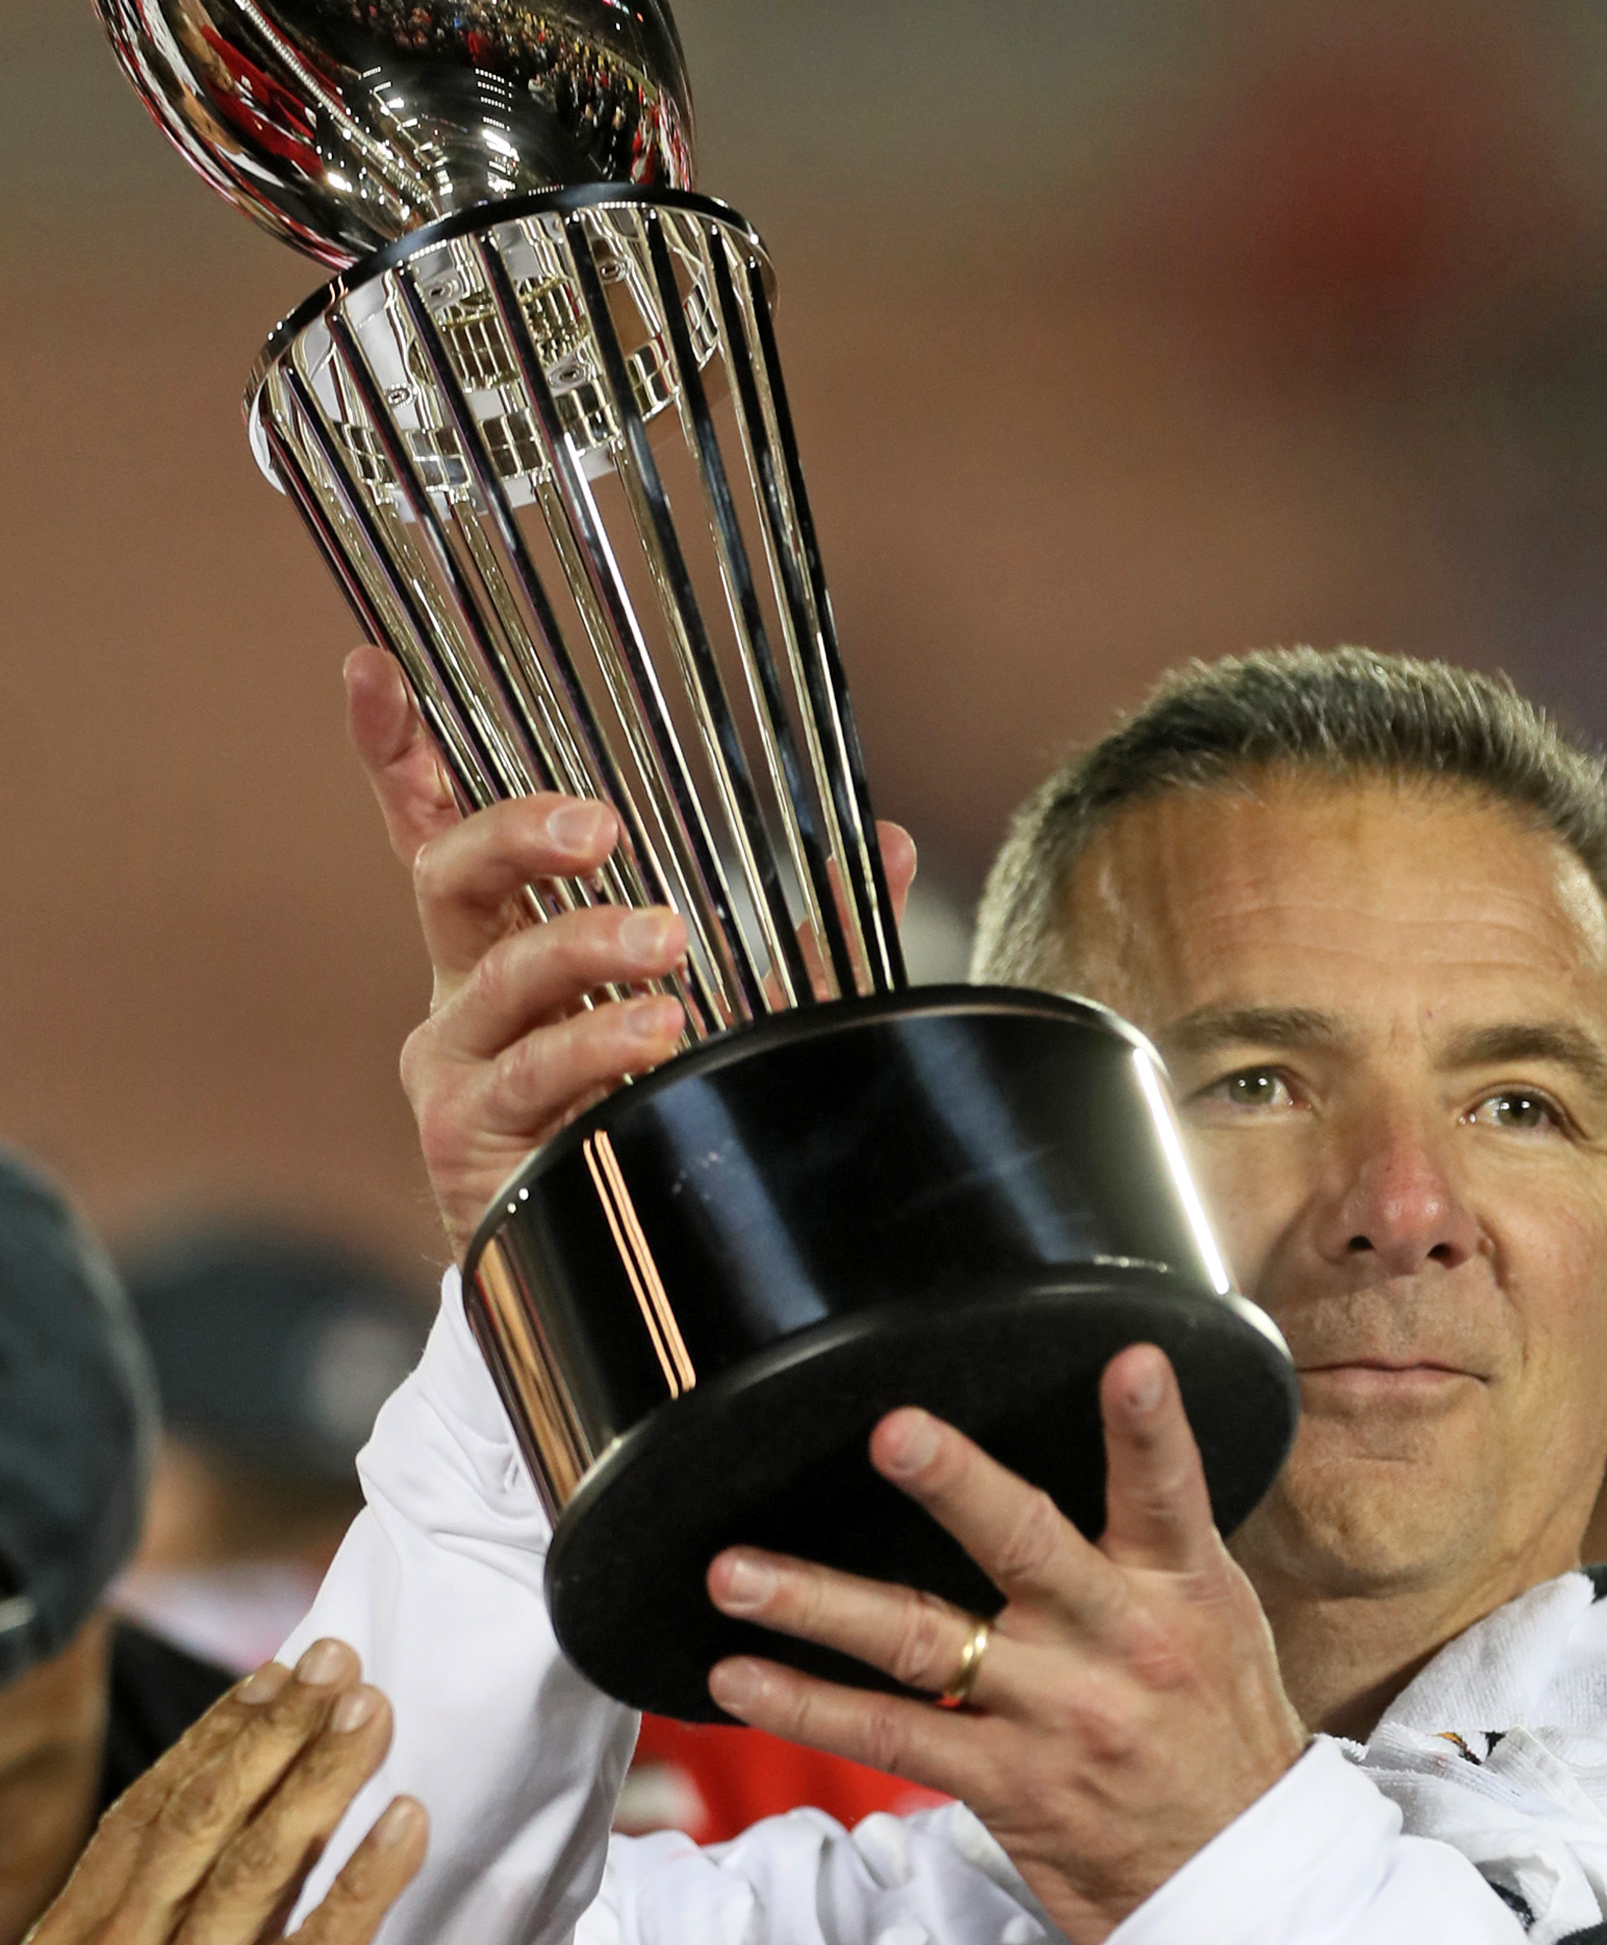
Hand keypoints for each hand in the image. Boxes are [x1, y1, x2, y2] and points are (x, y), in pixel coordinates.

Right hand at [0, 1643, 423, 1944]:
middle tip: (340, 1658)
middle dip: (278, 1729)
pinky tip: (406, 1827)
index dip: (218, 1737)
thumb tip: (148, 1914)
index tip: (271, 1675)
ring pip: (255, 1867)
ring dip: (321, 1778)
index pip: (148, 1814)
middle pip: (205, 1816)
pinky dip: (360, 1886)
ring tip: (375, 1710)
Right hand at [346, 646, 919, 1256]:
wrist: (612, 1277)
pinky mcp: (471, 1141)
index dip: (398, 754)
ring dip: (586, 950)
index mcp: (504, 942)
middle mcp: (463, 994)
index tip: (378, 668)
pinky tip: (655, 1039)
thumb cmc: (654, 1116)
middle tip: (598, 828)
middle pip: (451, 882)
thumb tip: (890, 846)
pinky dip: (594, 1051)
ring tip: (670, 950)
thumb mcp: (730, 1012)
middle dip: (518, 837)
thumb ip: (801, 935)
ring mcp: (457, 1067)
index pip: (436, 832)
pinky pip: (530, 1080)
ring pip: (501, 982)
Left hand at [706, 1345, 1306, 1944]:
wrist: (1238, 1882)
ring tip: (736, 1574)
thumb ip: (1154, 1538)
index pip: (1167, 1494)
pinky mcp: (1006, 1783)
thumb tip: (1113, 1435)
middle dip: (957, 1486)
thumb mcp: (1219, 1618)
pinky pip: (890, 1737)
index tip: (1133, 1364)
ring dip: (818, 1604)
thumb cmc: (1220, 1730)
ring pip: (924, 1644)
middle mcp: (1114, 1642)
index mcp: (1179, 1589)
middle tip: (893, 1432)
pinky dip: (807, 1706)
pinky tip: (740, 1679)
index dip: (1152, 1429)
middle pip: (1026, 1547)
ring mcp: (1053, 1715)